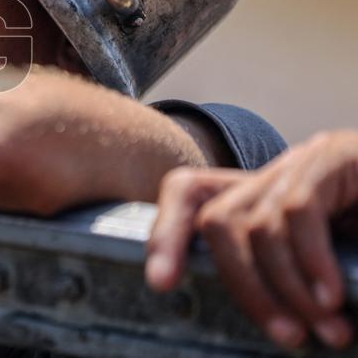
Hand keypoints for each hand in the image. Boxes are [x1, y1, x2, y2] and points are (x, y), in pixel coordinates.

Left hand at [145, 130, 357, 349]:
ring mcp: (301, 162)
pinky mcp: (332, 157)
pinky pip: (295, 214)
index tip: (162, 283)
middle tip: (285, 338)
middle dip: (241, 285)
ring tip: (325, 328)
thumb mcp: (325, 267)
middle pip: (216, 219)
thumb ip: (292, 281)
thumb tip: (276, 323)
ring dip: (286, 288)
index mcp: (262, 196)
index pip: (189, 193)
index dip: (166, 231)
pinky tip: (333, 298)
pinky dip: (309, 263)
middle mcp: (273, 173)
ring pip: (254, 225)